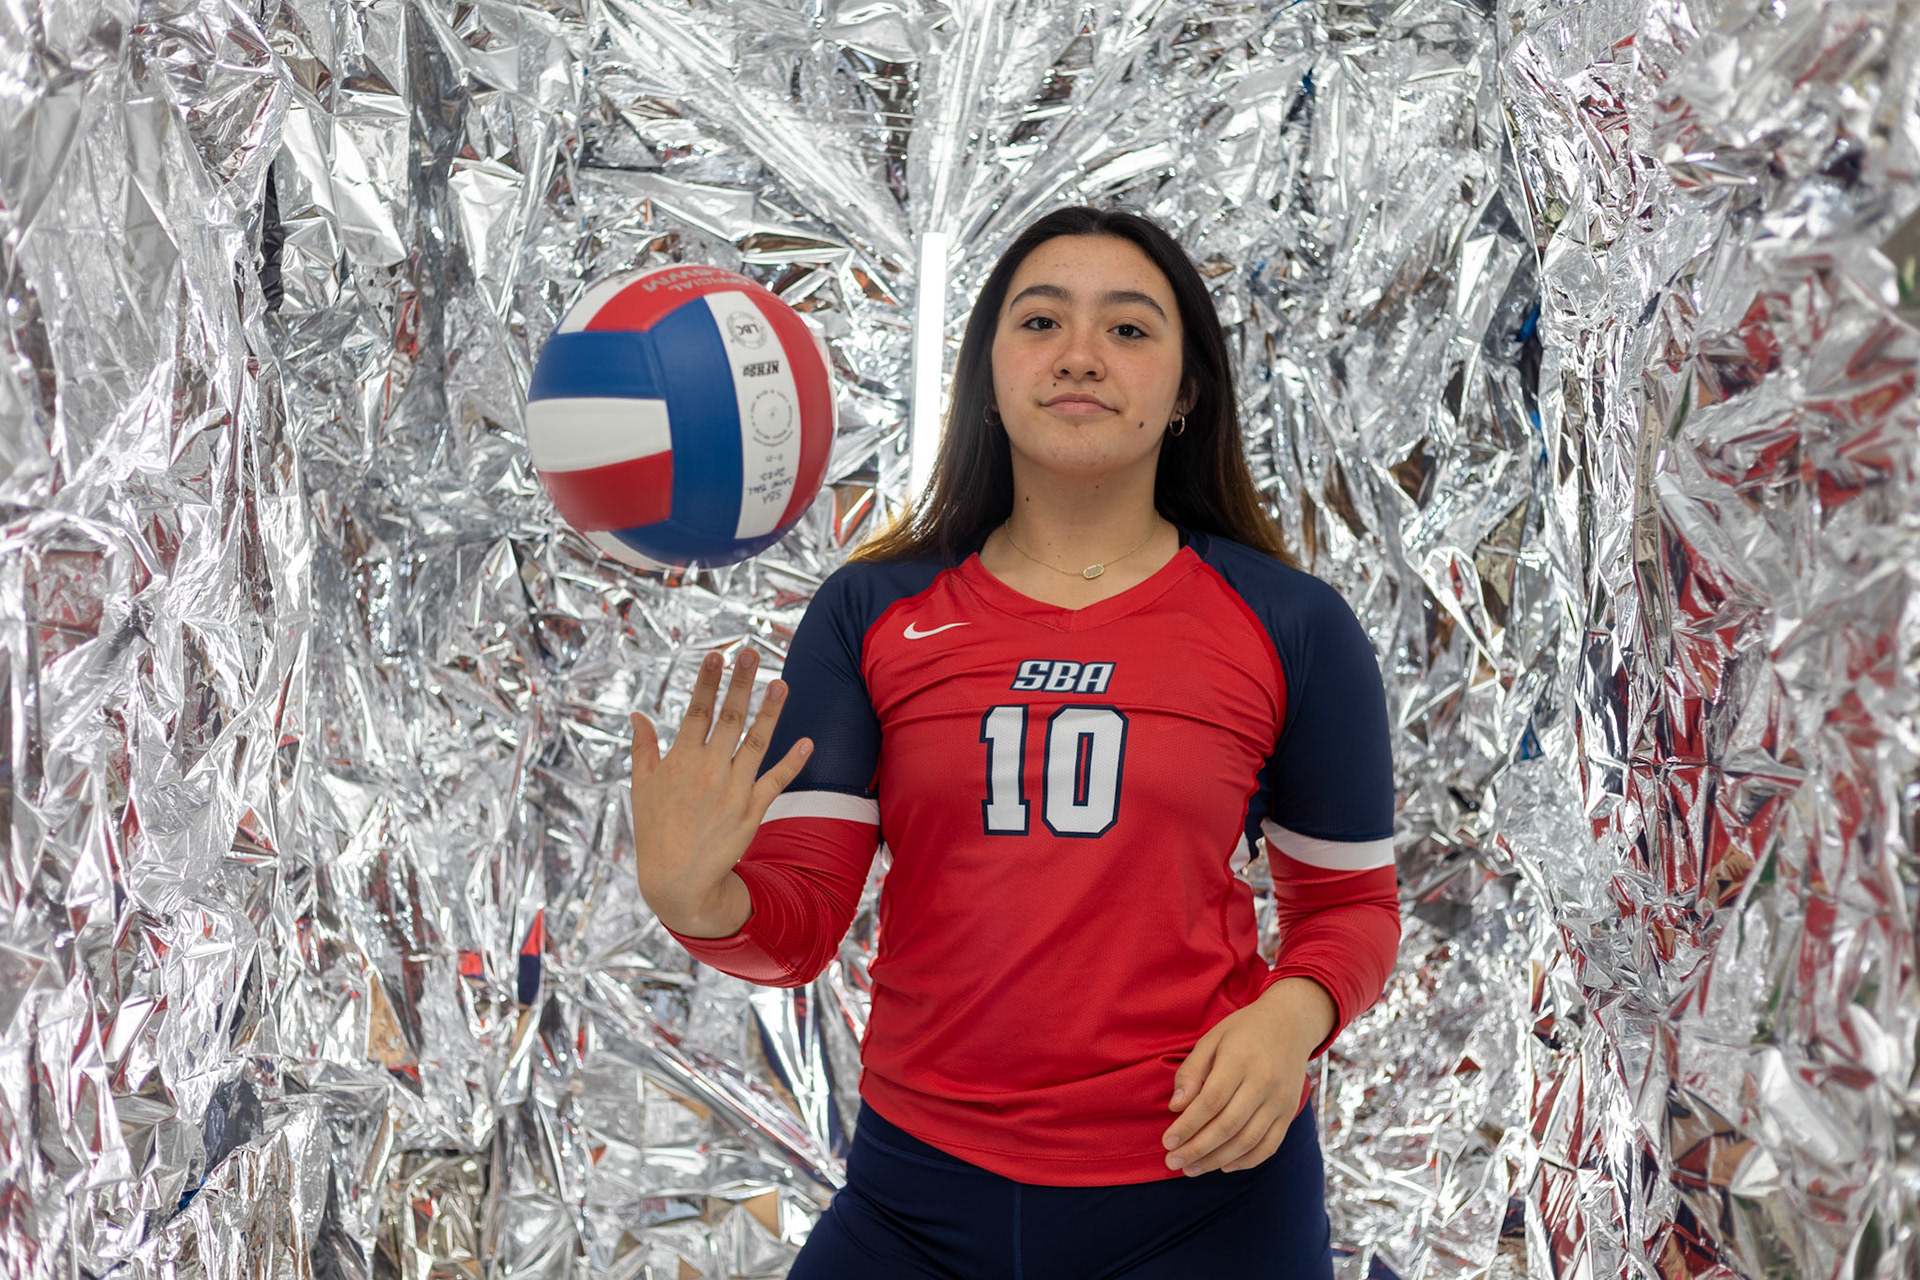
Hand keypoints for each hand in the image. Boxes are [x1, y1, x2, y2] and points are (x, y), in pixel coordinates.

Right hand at [630, 648, 810, 935]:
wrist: (677, 880)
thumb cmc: (655, 830)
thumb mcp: (641, 787)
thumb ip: (643, 748)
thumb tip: (638, 715)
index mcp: (680, 760)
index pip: (696, 711)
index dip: (708, 681)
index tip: (718, 654)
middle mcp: (708, 769)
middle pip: (729, 718)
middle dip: (741, 683)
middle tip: (752, 653)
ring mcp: (732, 789)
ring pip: (756, 742)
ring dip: (770, 712)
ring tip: (781, 684)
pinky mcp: (751, 810)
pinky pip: (776, 781)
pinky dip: (792, 763)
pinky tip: (806, 742)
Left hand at [1160, 978, 1335, 1175]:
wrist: (1291, 1023)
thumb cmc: (1243, 1030)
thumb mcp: (1212, 1039)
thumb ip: (1191, 1071)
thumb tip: (1175, 1107)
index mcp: (1240, 1061)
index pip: (1210, 1102)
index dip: (1187, 1126)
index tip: (1167, 1142)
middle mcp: (1264, 1083)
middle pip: (1227, 1126)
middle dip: (1197, 1149)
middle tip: (1173, 1162)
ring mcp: (1280, 1100)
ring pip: (1248, 1140)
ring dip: (1217, 1160)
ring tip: (1192, 1169)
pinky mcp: (1289, 1112)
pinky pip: (1270, 1145)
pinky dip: (1247, 1161)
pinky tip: (1224, 1166)